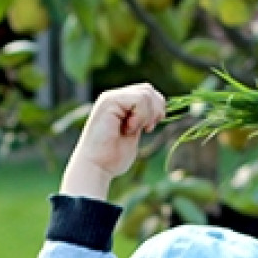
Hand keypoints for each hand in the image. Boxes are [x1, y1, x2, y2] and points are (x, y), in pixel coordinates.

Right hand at [60, 83, 166, 200]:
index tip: (150, 128)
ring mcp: (111, 97)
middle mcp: (114, 97)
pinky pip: (139, 99)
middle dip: (156, 110)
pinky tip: (129, 129)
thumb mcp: (133, 133)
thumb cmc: (112, 157)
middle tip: (147, 129)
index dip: (156, 108)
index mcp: (120, 104)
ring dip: (147, 115)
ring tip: (133, 130)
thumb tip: (161, 110)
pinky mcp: (109, 101)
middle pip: (148, 89)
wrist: (96, 167)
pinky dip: (140, 116)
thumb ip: (142, 118)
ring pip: (146, 93)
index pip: (147, 92)